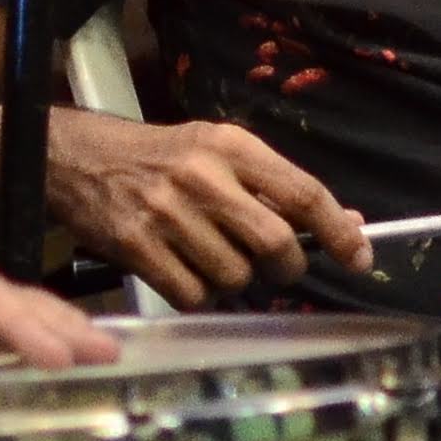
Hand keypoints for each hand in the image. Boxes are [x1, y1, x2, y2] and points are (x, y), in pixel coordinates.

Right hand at [46, 107, 368, 294]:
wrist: (80, 158)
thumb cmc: (164, 157)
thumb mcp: (222, 153)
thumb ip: (280, 188)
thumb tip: (350, 225)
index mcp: (232, 146)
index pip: (303, 192)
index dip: (340, 231)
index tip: (360, 258)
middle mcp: (202, 176)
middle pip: (274, 242)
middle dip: (287, 266)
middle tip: (278, 267)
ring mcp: (166, 213)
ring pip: (234, 275)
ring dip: (236, 280)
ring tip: (214, 258)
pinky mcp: (136, 246)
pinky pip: (192, 294)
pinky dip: (199, 294)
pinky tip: (185, 270)